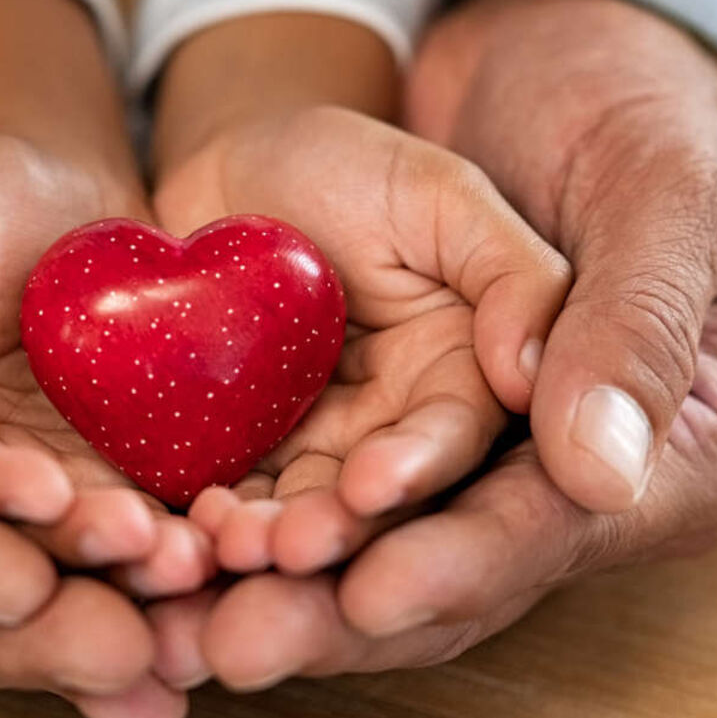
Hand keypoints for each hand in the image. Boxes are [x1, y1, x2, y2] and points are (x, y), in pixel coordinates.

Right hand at [0, 136, 218, 595]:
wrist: (77, 211)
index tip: (36, 503)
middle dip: (42, 612)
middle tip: (120, 630)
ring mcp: (24, 519)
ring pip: (58, 588)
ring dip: (118, 600)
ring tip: (185, 574)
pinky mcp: (101, 513)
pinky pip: (129, 567)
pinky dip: (169, 583)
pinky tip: (218, 579)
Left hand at [152, 107, 569, 575]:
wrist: (231, 171)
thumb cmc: (348, 166)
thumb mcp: (442, 197)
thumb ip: (514, 277)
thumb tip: (538, 379)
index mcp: (464, 381)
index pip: (457, 442)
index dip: (418, 472)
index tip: (370, 489)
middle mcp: (398, 434)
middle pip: (376, 506)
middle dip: (334, 535)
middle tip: (285, 550)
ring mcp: (317, 454)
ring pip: (299, 516)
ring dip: (266, 546)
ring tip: (226, 547)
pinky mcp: (244, 459)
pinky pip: (229, 501)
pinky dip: (205, 525)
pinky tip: (178, 531)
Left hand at [156, 0, 716, 690]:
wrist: (518, 61)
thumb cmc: (622, 114)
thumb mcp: (652, 192)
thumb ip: (629, 322)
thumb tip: (602, 470)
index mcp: (670, 453)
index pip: (553, 527)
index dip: (456, 564)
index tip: (368, 591)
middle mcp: (554, 482)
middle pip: (444, 569)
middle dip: (337, 609)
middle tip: (242, 640)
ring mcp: (453, 462)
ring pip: (360, 550)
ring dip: (270, 584)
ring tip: (183, 605)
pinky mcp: (367, 430)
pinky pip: (297, 492)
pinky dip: (232, 524)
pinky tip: (163, 546)